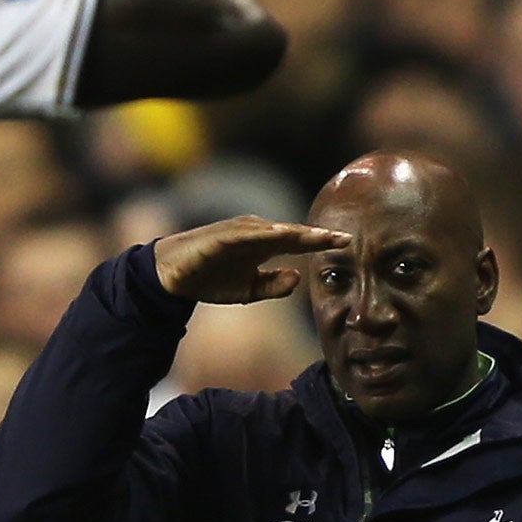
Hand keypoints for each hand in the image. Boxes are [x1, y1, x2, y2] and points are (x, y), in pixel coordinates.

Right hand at [152, 217, 350, 303]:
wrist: (173, 275)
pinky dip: (261, 233)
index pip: (299, 243)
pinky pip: (243, 234)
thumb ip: (273, 286)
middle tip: (344, 238)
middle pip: (292, 234)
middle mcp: (255, 234)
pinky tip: (277, 235)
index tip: (348, 244)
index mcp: (264, 246)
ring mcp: (238, 232)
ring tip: (319, 238)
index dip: (322, 243)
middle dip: (317, 236)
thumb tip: (298, 279)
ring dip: (295, 233)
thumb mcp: (248, 290)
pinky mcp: (219, 236)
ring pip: (272, 231)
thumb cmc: (211, 278)